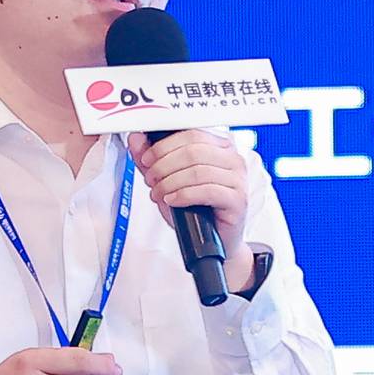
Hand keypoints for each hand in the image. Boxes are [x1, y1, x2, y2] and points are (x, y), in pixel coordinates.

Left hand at [126, 131, 247, 252]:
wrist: (215, 240)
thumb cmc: (197, 209)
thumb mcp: (169, 181)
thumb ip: (153, 160)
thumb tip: (136, 139)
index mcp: (220, 146)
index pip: (191, 134)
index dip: (164, 146)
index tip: (147, 159)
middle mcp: (232, 159)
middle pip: (193, 151)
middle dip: (164, 165)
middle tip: (151, 179)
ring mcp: (237, 179)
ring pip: (197, 171)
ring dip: (170, 183)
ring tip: (159, 193)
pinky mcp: (237, 200)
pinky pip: (207, 191)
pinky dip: (183, 195)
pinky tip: (172, 200)